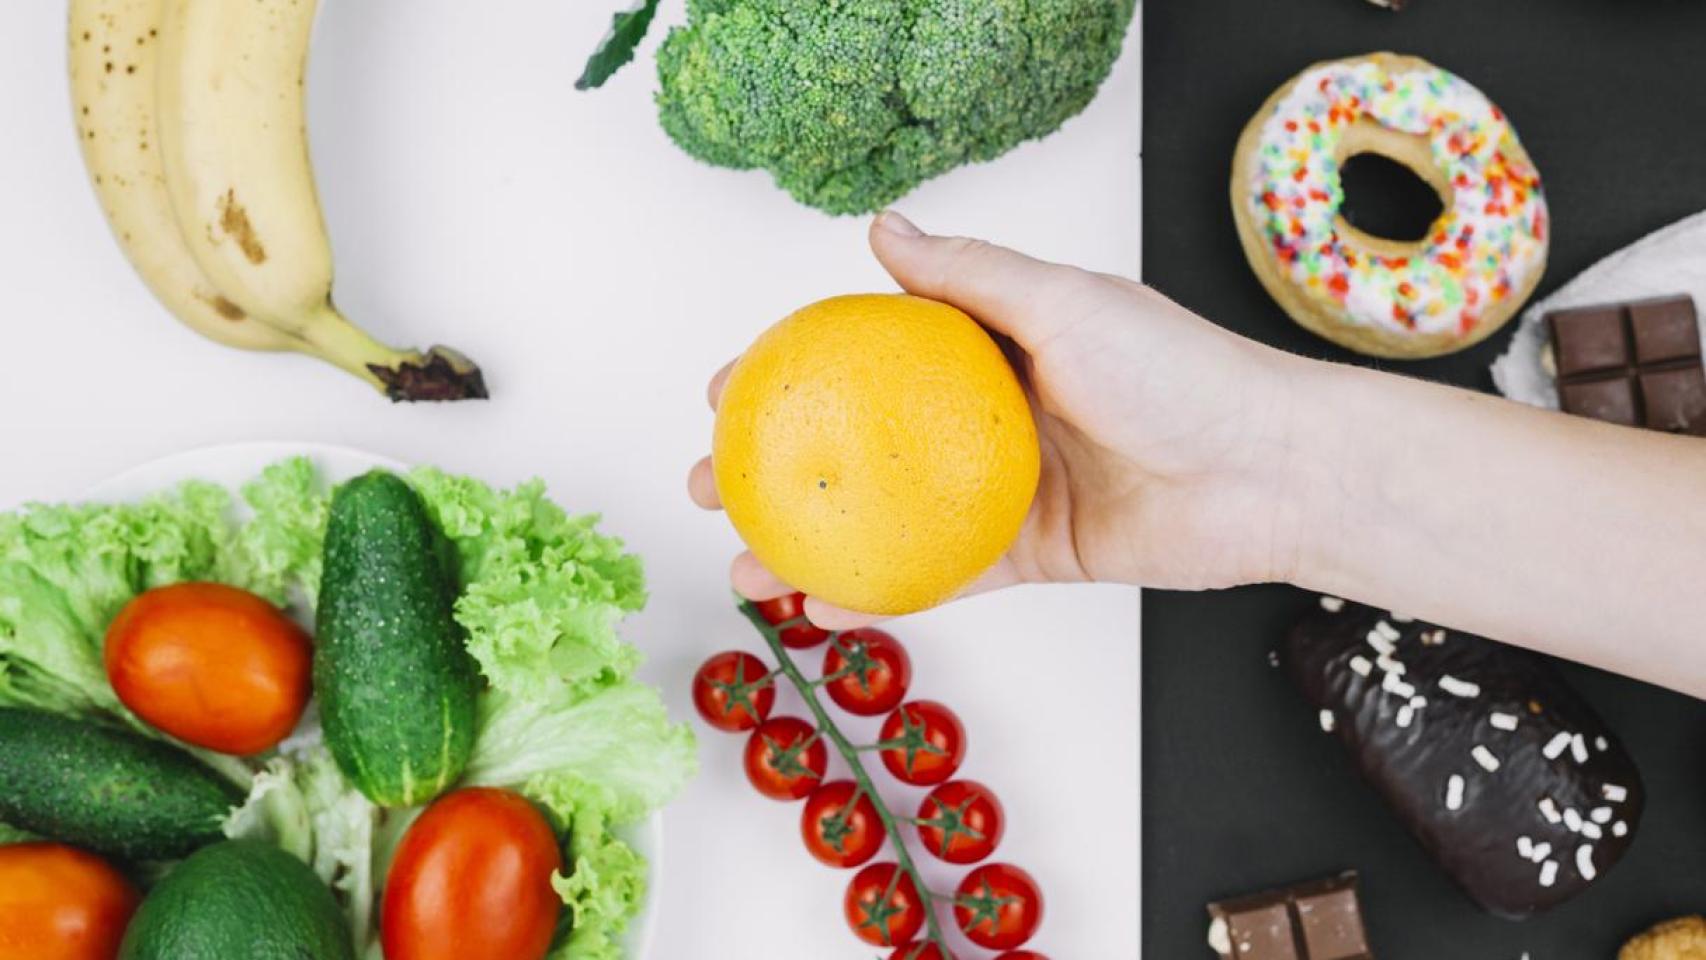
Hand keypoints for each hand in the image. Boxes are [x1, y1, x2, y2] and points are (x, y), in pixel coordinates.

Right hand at [689, 211, 1307, 627]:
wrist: (1269, 474)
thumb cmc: (1181, 376)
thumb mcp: (1066, 304)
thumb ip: (969, 275)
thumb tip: (881, 228)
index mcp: (988, 349)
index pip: (865, 356)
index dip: (790, 371)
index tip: (726, 386)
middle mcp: (984, 419)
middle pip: (856, 443)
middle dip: (775, 467)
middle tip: (710, 482)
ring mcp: (1000, 491)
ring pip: (883, 521)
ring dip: (808, 544)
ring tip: (744, 563)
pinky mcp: (1027, 554)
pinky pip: (939, 576)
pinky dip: (880, 592)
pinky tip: (820, 607)